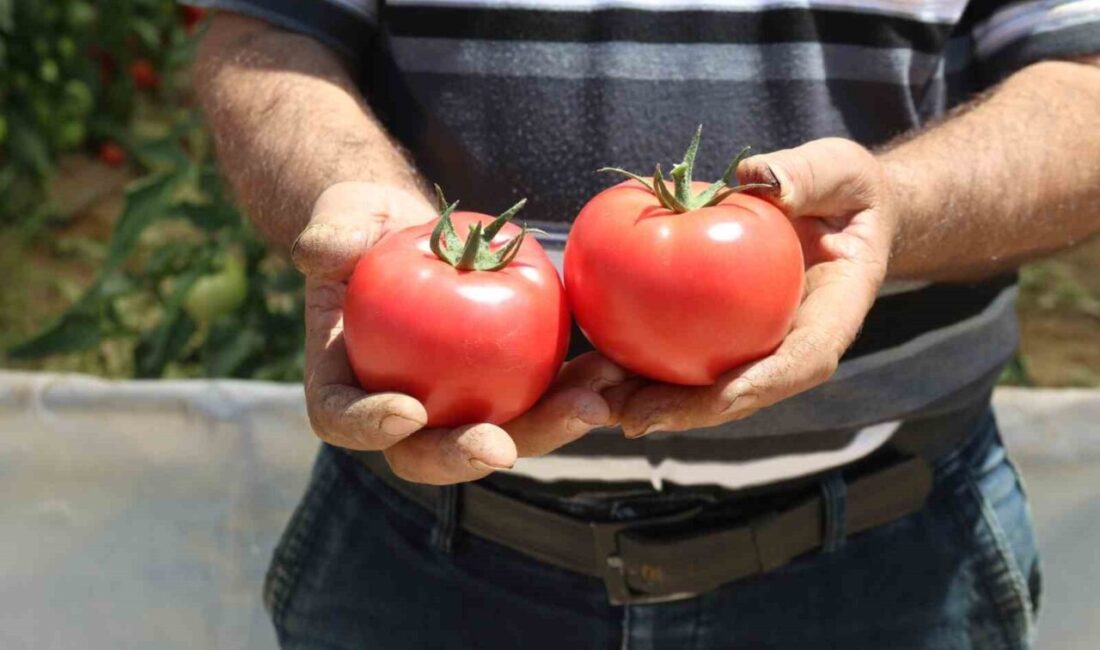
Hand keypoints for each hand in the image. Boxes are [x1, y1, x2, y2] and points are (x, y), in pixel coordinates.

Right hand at [293, 182, 625, 483]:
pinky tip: (616, 370)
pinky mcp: (510, 388)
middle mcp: (402, 412)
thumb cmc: (367, 227)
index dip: (370, 427)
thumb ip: (333, 233)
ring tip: (593, 402)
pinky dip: (580, 387)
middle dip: (468, 454)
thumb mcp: (344, 219)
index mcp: (344, 385)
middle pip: (431, 452)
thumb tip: (322, 251)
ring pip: (503, 433)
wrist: (413, 234)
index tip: (408, 411)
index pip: (344, 420)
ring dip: (548, 426)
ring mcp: (460, 406)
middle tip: (502, 445)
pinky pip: (544, 396)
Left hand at [614, 138, 898, 436]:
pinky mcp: (717, 335)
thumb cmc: (841, 187)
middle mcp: (787, 344)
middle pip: (738, 391)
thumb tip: (760, 179)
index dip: (761, 383)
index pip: (802, 361)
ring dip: (645, 399)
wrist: (833, 208)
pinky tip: (588, 370)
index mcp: (830, 314)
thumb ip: (807, 176)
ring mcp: (749, 345)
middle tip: (632, 417)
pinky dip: (634, 363)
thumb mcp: (836, 170)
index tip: (723, 396)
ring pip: (698, 385)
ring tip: (594, 405)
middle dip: (686, 411)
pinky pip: (675, 353)